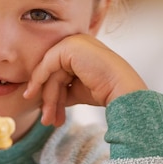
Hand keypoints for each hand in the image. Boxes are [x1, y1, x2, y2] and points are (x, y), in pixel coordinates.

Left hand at [23, 34, 147, 126]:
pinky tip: (41, 101)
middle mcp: (75, 42)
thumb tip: (43, 100)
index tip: (46, 114)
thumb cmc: (104, 91)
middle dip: (49, 99)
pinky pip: (47, 66)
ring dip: (48, 99)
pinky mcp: (69, 47)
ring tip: (48, 120)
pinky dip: (40, 83)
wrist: (122, 92)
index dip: (51, 94)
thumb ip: (61, 89)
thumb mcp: (77, 90)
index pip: (58, 71)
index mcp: (79, 49)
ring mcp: (72, 42)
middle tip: (47, 121)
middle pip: (52, 73)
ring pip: (49, 73)